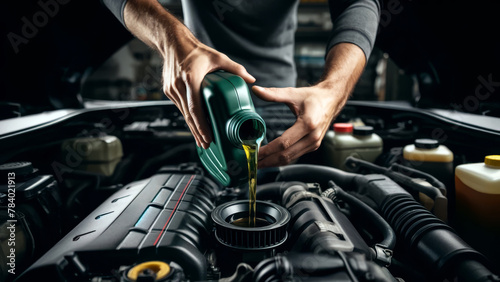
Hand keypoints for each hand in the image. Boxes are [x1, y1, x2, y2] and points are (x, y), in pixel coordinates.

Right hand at [161, 32, 254, 148]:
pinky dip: (188, 118)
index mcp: (190, 79)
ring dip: (192, 128)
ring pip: (183, 114)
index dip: (201, 125)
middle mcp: (178, 86)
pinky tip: (195, 126)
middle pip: (189, 116)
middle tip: (207, 145)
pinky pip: (180, 108)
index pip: (195, 108)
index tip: (208, 137)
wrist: (173, 43)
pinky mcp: (169, 91)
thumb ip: (235, 69)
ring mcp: (171, 89)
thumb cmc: (195, 50)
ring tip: (202, 140)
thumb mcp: (217, 57)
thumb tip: (251, 79)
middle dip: (198, 133)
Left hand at [253, 43, 365, 167]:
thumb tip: (256, 90)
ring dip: (274, 162)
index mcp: (308, 124)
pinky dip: (282, 159)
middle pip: (286, 155)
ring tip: (259, 164)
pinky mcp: (313, 146)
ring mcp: (314, 143)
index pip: (284, 143)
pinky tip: (271, 159)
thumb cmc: (314, 97)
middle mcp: (312, 136)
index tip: (255, 152)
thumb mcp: (293, 93)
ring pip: (291, 158)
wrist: (331, 99)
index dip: (268, 150)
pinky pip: (295, 156)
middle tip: (253, 163)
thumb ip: (273, 93)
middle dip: (268, 161)